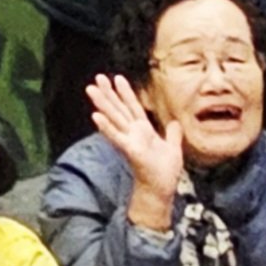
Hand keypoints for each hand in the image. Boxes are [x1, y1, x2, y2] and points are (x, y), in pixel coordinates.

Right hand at [85, 72, 186, 230]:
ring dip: (102, 104)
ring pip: (114, 118)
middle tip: (97, 78)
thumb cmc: (165, 171)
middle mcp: (133, 133)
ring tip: (90, 90)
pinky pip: (116, 136)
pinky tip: (95, 116)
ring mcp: (129, 141)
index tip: (117, 78)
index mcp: (143, 130)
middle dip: (108, 93)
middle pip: (119, 108)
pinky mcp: (129, 150)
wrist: (162, 188)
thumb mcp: (173, 148)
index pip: (133, 107)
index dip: (125, 92)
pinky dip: (106, 127)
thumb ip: (172, 134)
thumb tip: (175, 123)